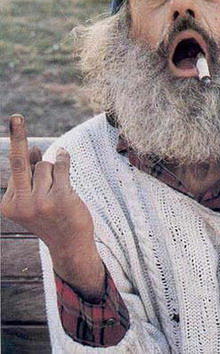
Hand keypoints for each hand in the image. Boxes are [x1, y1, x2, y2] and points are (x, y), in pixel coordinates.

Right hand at [0, 114, 94, 254]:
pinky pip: (61, 165)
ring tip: (59, 188)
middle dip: (18, 137)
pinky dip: (63, 158)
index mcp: (8, 206)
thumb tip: (32, 149)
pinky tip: (64, 155)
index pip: (16, 171)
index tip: (16, 124)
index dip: (27, 158)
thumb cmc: (52, 217)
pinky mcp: (60, 199)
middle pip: (23, 163)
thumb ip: (31, 175)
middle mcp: (21, 204)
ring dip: (54, 169)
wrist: (70, 244)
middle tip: (16, 117)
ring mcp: (40, 203)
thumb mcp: (35, 197)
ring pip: (46, 165)